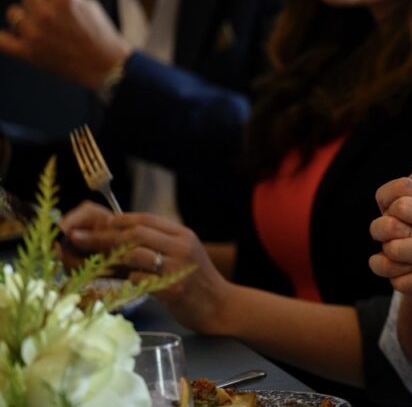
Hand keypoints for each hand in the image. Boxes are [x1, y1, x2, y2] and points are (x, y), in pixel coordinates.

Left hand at [0, 0, 130, 88]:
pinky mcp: (28, 51)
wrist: (106, 65)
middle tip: (43, 5)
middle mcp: (46, 13)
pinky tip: (10, 34)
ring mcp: (35, 32)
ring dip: (23, 15)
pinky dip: (4, 37)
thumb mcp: (91, 5)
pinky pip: (2, 41)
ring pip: (14, 12)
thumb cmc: (102, 36)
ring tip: (36, 24)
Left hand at [61, 202, 230, 333]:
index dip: (114, 220)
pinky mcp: (174, 288)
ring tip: (85, 259)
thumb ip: (157, 245)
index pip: (144, 219)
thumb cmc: (196, 282)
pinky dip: (122, 280)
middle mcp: (181, 246)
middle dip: (101, 235)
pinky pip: (140, 279)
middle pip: (136, 233)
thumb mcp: (181, 256)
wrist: (222, 306)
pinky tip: (107, 284)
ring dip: (106, 256)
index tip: (89, 225)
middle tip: (76, 238)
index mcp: (182, 234)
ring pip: (136, 253)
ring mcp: (178, 266)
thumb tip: (115, 239)